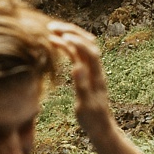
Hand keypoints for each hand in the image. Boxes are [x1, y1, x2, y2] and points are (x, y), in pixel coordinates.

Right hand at [48, 21, 115, 140]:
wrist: (101, 127)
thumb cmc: (93, 119)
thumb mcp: (86, 105)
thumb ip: (82, 86)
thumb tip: (77, 66)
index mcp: (96, 76)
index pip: (90, 52)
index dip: (77, 42)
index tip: (61, 36)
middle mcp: (96, 70)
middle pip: (87, 43)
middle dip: (71, 32)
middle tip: (51, 27)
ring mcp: (92, 70)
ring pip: (83, 46)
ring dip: (70, 35)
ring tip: (52, 30)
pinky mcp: (87, 73)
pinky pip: (78, 54)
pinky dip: (68, 46)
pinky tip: (57, 43)